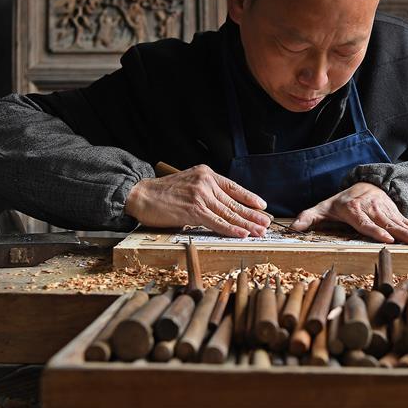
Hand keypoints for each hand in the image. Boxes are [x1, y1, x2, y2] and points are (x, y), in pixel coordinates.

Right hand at [125, 164, 269, 237]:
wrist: (141, 194)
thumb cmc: (162, 192)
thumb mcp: (188, 182)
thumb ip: (204, 190)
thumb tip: (220, 204)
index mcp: (206, 174)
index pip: (233, 187)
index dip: (249, 198)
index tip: (262, 206)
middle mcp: (206, 183)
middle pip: (234, 202)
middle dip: (253, 214)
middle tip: (266, 223)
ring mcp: (200, 196)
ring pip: (229, 213)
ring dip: (247, 224)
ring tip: (260, 231)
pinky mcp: (193, 211)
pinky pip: (217, 222)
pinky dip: (231, 229)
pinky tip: (243, 233)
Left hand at [290, 182, 407, 244]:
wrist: (362, 185)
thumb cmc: (339, 203)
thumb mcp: (322, 208)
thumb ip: (308, 217)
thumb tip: (293, 228)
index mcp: (355, 211)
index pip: (365, 223)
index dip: (376, 231)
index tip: (387, 238)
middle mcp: (373, 210)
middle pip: (388, 225)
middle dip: (403, 235)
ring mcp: (387, 212)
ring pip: (403, 225)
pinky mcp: (396, 214)